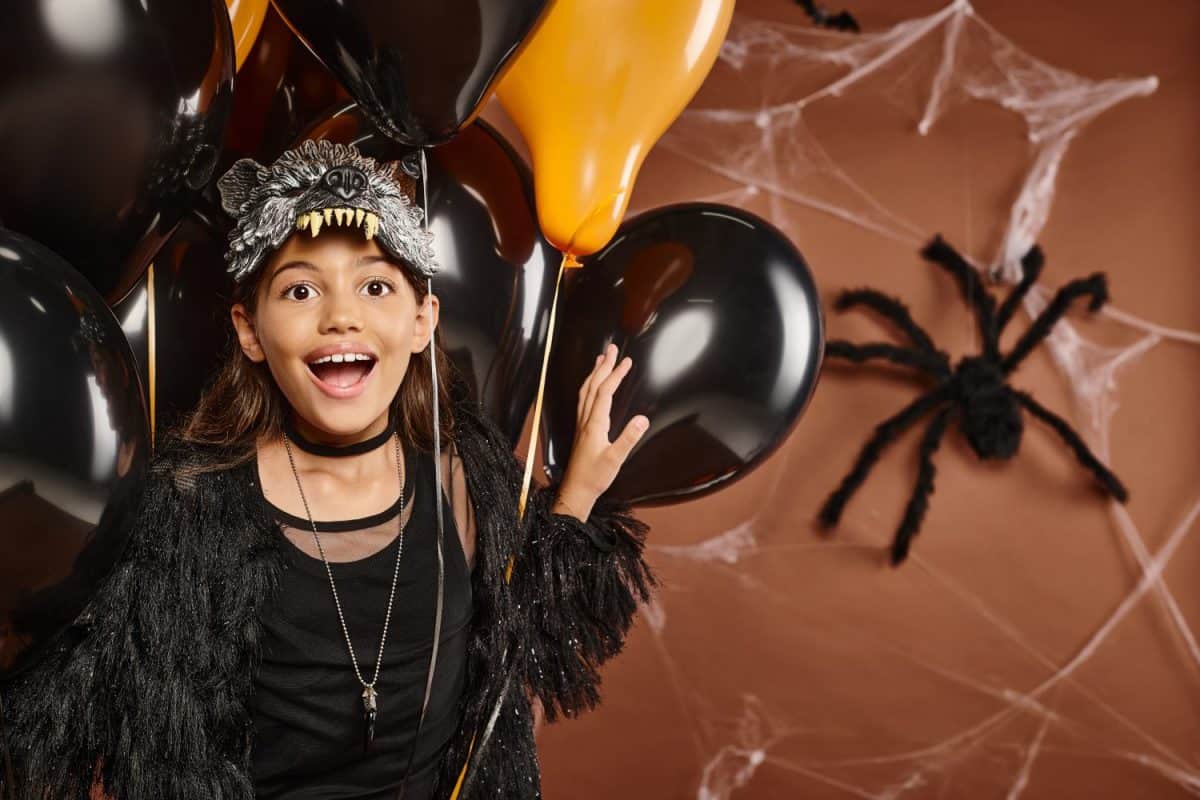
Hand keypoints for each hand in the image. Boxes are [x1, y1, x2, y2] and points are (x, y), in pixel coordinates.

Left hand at [552, 343, 648, 520]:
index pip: (605, 393)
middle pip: (593, 386)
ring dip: (594, 373)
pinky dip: (589, 386)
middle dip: (603, 365)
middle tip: (612, 348)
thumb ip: (629, 438)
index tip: (626, 361)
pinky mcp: (581, 429)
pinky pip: (583, 400)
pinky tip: (593, 385)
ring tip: (601, 358)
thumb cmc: (595, 476)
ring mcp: (581, 423)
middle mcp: (585, 420)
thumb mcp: (616, 459)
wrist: (576, 490)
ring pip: (585, 391)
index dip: (615, 375)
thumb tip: (643, 419)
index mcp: (594, 424)